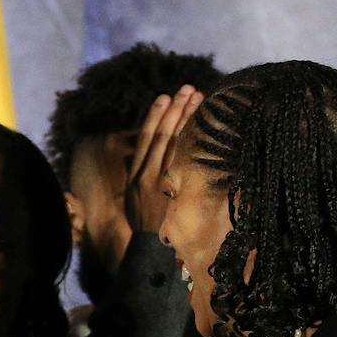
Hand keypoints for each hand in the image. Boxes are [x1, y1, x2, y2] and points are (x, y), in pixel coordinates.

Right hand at [124, 84, 203, 234]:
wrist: (148, 247)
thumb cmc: (142, 222)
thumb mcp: (133, 197)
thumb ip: (140, 174)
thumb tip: (148, 154)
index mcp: (134, 175)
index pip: (146, 139)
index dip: (154, 116)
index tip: (164, 97)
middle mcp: (146, 174)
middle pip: (162, 135)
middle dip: (175, 110)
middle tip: (187, 89)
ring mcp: (161, 181)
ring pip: (175, 143)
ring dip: (186, 118)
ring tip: (197, 97)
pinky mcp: (174, 188)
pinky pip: (185, 158)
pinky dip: (193, 139)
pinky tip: (203, 125)